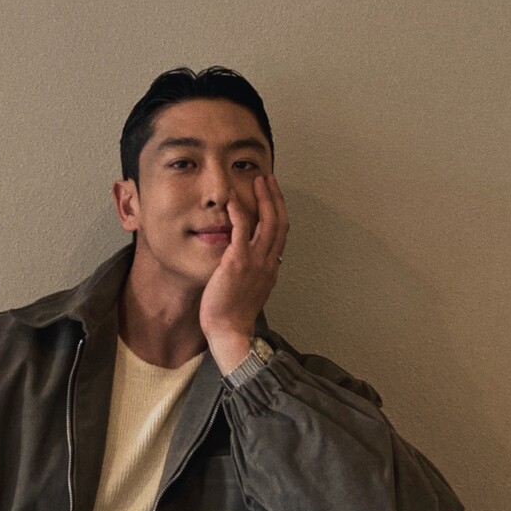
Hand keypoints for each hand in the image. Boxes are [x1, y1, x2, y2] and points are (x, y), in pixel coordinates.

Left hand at [199, 174, 288, 372]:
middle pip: (280, 222)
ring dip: (263, 198)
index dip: (279, 211)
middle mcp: (268, 262)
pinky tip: (233, 200)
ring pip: (267, 222)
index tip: (274, 195)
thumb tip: (250, 264)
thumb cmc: (233, 316)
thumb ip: (253, 274)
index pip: (281, 233)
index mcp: (271, 269)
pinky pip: (241, 231)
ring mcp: (255, 262)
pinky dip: (239, 212)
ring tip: (257, 181)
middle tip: (268, 179)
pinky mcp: (237, 263)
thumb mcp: (250, 291)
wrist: (230, 332)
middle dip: (275, 197)